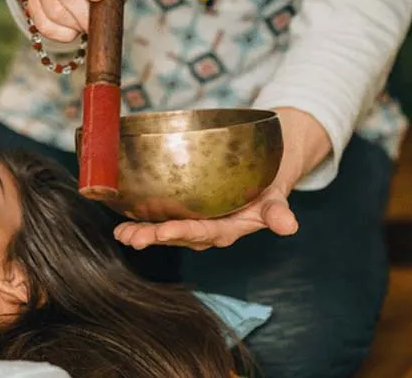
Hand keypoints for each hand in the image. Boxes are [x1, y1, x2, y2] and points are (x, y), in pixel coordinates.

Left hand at [114, 107, 332, 250]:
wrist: (265, 174)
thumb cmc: (269, 186)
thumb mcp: (277, 197)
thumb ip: (278, 212)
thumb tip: (290, 226)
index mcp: (230, 229)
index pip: (204, 232)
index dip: (182, 232)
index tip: (162, 232)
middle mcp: (208, 229)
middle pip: (179, 235)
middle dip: (154, 237)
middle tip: (131, 237)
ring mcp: (194, 222)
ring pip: (165, 230)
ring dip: (142, 232)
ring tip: (121, 234)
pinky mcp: (184, 212)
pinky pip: (160, 218)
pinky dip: (141, 220)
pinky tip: (121, 222)